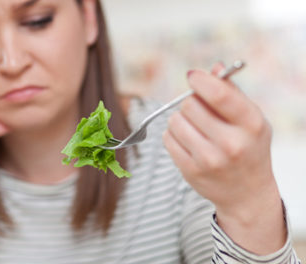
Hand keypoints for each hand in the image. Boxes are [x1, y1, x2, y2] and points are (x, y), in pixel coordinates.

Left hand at [162, 63, 285, 253]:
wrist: (247, 192)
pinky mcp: (190, 171)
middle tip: (200, 111)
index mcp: (251, 124)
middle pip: (190, 105)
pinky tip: (189, 142)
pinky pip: (167, 139)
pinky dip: (174, 135)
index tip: (193, 76)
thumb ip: (232, 92)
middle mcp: (231, 144)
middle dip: (191, 102)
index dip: (201, 80)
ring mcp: (209, 160)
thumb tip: (214, 68)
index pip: (219, 94)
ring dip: (181, 120)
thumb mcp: (250, 119)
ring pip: (175, 121)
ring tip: (195, 129)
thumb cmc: (249, 147)